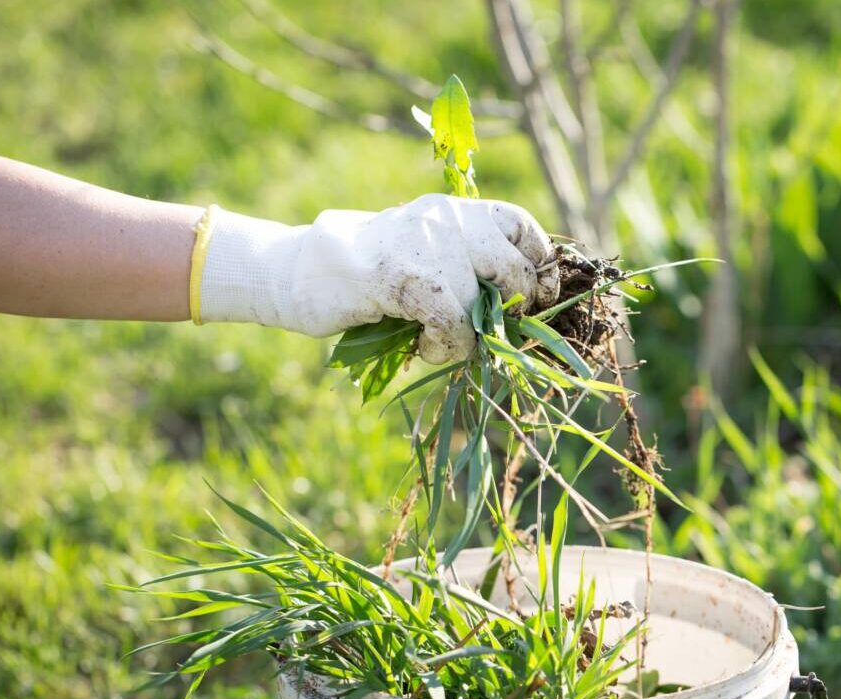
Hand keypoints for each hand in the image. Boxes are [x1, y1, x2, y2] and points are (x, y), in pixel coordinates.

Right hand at [197, 194, 560, 362]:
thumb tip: (522, 302)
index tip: (540, 295)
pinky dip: (448, 345)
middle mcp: (446, 219)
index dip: (540, 262)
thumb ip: (466, 264)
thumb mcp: (425, 253)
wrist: (299, 270)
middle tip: (491, 330)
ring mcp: (425, 246)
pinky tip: (427, 348)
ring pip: (483, 303)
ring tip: (440, 343)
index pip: (520, 223)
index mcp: (454, 209)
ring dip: (470, 337)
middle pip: (514, 267)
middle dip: (513, 309)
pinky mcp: (403, 278)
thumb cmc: (367, 272)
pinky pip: (452, 322)